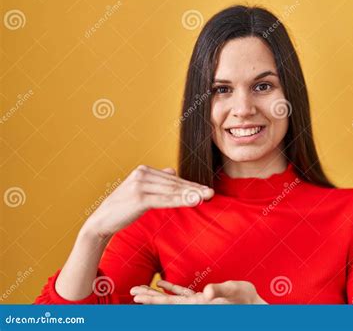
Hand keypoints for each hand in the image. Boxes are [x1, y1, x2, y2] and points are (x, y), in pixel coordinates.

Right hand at [83, 165, 213, 238]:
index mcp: (143, 171)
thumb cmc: (123, 207)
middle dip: (194, 188)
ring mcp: (140, 184)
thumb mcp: (140, 190)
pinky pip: (164, 200)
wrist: (102, 221)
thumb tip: (172, 171)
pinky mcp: (139, 197)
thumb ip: (156, 180)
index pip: (172, 179)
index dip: (190, 185)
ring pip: (171, 190)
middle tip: (211, 192)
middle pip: (174, 183)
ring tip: (205, 196)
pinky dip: (180, 201)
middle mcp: (142, 174)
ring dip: (190, 194)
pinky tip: (192, 201)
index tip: (205, 189)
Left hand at [130, 280, 267, 303]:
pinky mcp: (203, 299)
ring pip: (171, 299)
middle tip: (131, 292)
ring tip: (140, 290)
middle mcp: (194, 307)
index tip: (137, 297)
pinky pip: (183, 294)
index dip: (153, 301)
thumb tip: (206, 293)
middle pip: (165, 304)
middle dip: (148, 298)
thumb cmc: (247, 300)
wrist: (255, 306)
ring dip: (156, 294)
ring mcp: (197, 303)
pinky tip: (162, 284)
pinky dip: (171, 289)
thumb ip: (220, 291)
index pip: (170, 304)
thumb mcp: (236, 292)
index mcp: (198, 306)